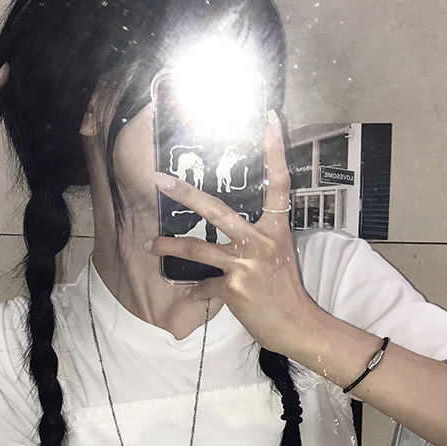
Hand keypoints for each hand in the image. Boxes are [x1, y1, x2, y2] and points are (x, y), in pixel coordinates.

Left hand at [147, 111, 317, 358]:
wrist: (297, 325)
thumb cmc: (286, 290)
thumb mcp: (279, 254)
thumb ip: (258, 237)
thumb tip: (232, 227)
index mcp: (277, 228)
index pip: (279, 183)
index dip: (276, 151)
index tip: (270, 120)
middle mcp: (261, 241)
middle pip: (218, 210)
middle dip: (185, 194)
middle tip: (160, 179)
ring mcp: (246, 264)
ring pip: (199, 248)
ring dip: (170, 246)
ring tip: (150, 244)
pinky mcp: (233, 289)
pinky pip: (204, 285)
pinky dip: (196, 289)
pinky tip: (190, 292)